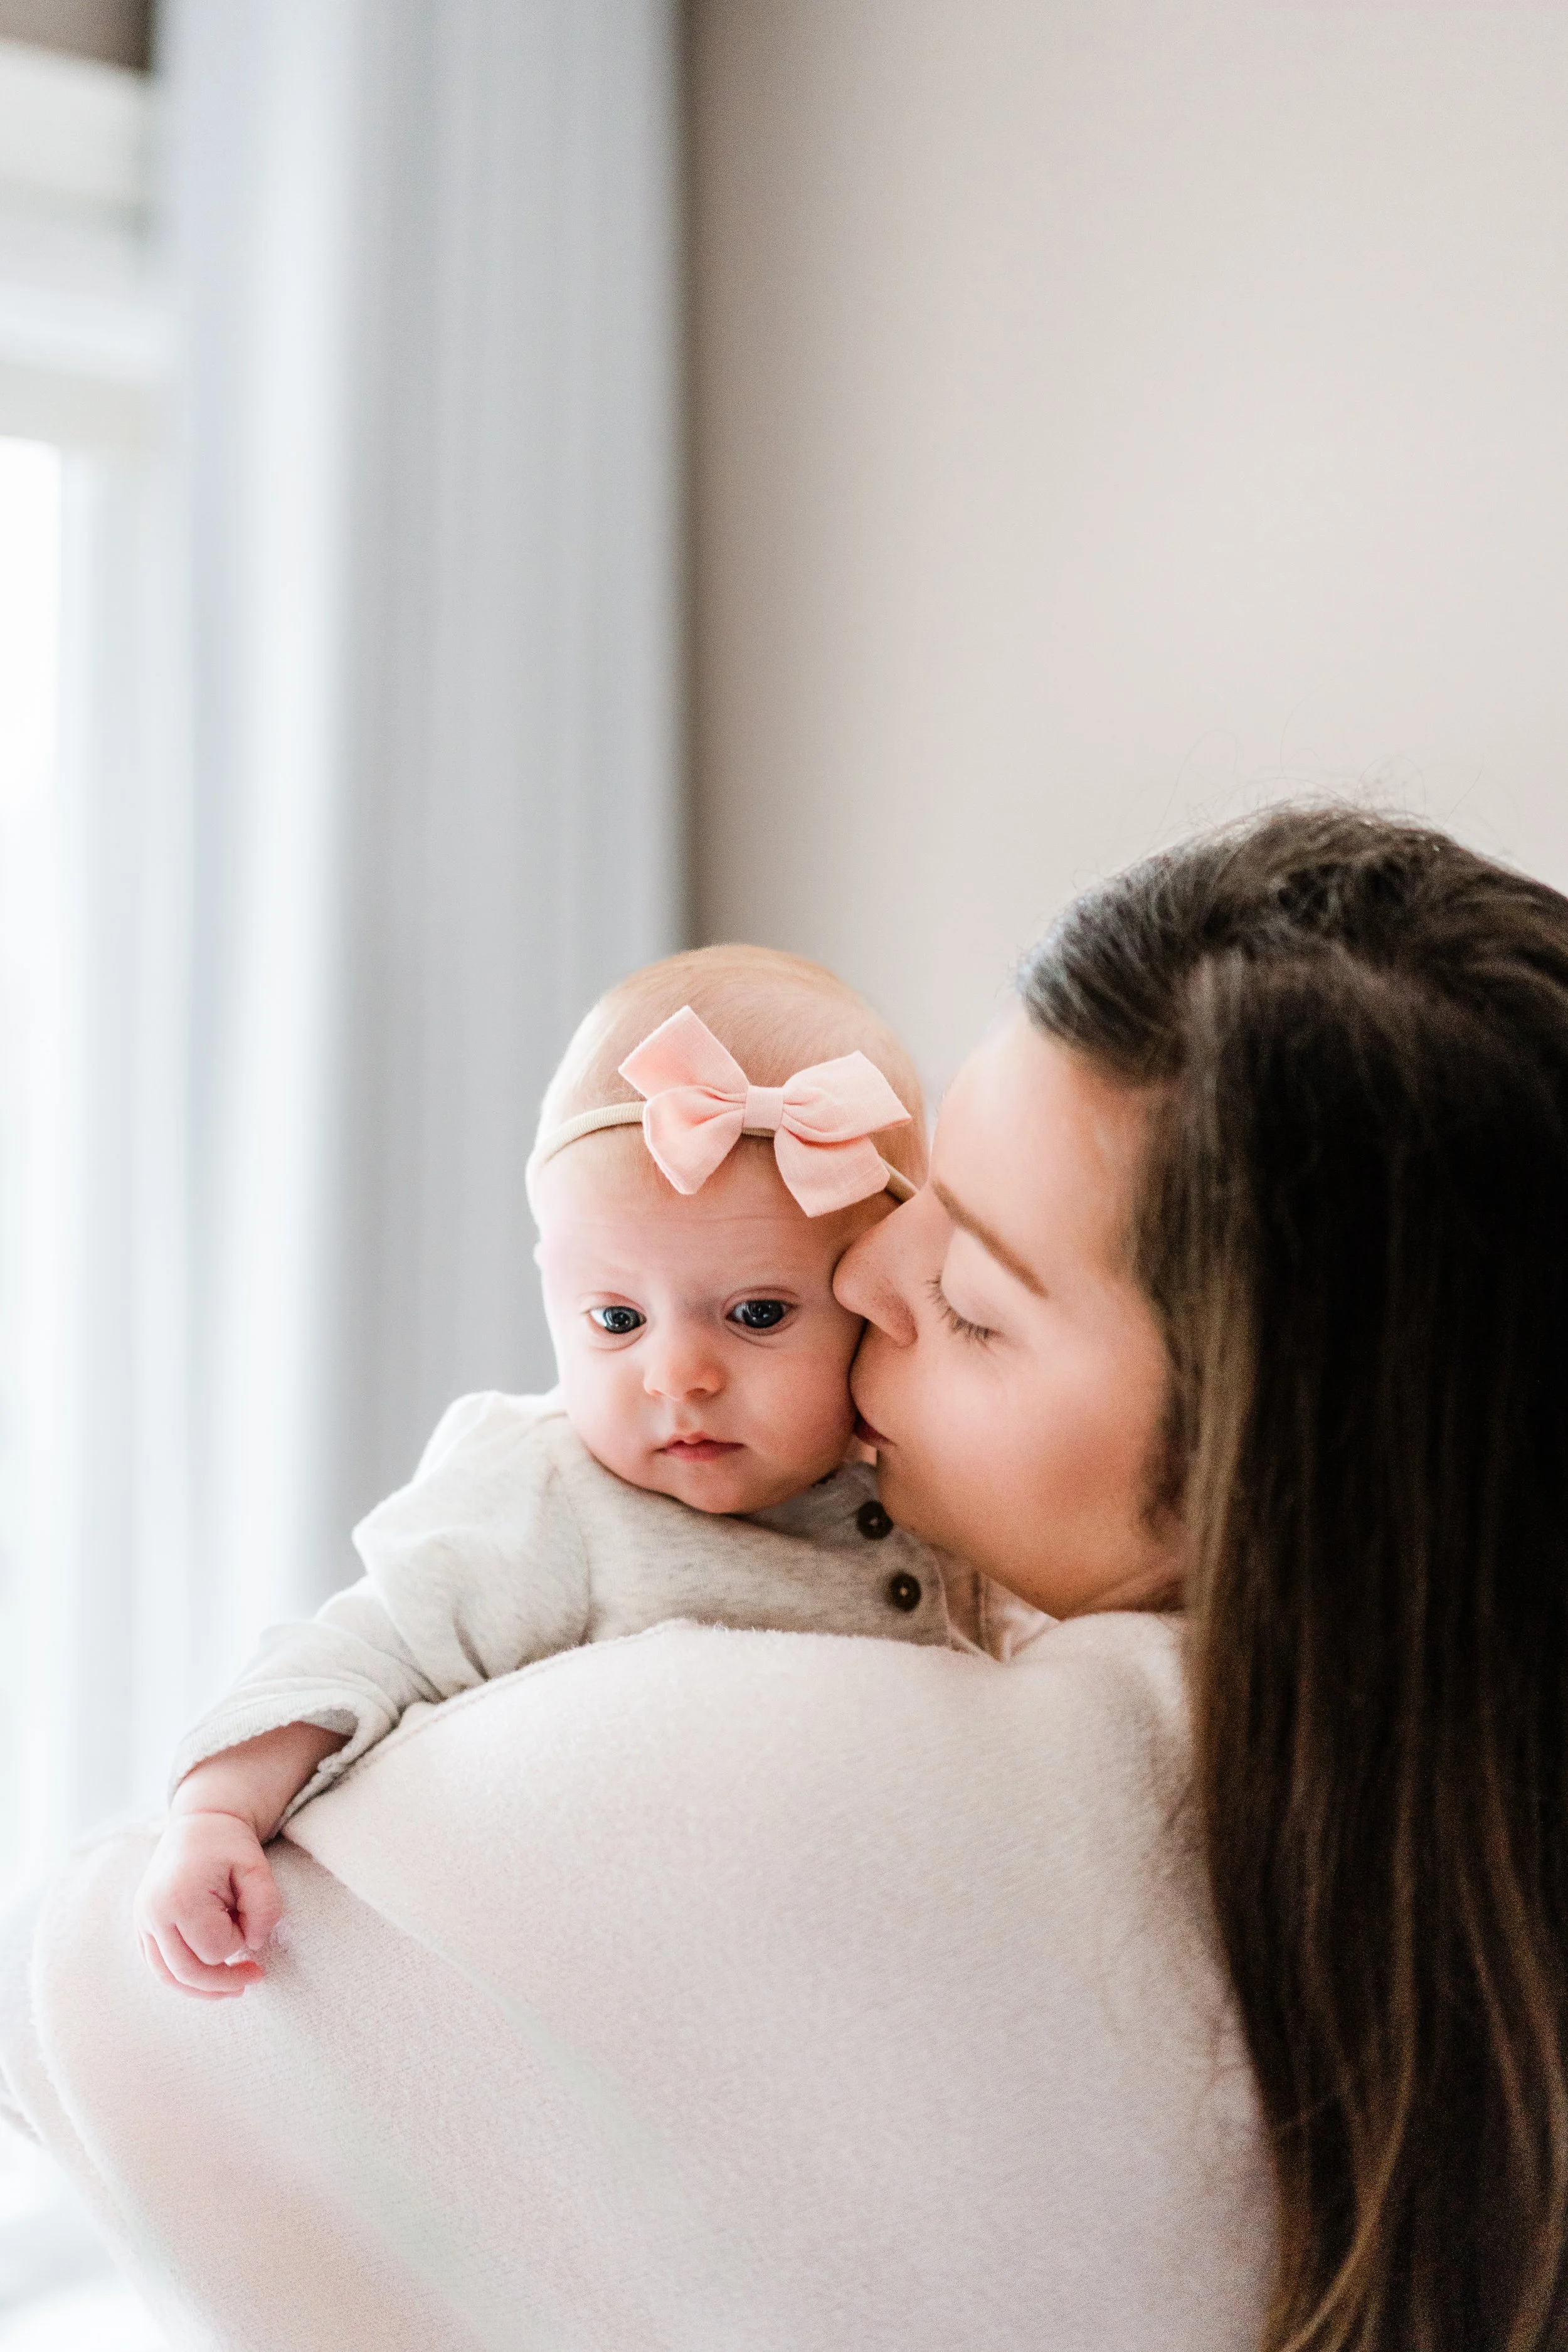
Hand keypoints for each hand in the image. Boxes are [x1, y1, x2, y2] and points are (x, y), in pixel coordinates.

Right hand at [133, 1810, 282, 1998]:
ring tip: (234, 1988)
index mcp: (179, 1897)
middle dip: (224, 1982)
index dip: (241, 1941)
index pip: (215, 1949)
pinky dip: (185, 1978)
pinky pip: (159, 1967)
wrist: (198, 1824)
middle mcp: (153, 1913)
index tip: (251, 1919)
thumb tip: (254, 1945)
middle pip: (187, 1972)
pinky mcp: (141, 1927)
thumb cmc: (229, 1845)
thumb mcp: (257, 1867)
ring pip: (169, 1977)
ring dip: (202, 1990)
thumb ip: (265, 1906)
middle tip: (256, 1977)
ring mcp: (142, 1922)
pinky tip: (210, 1977)